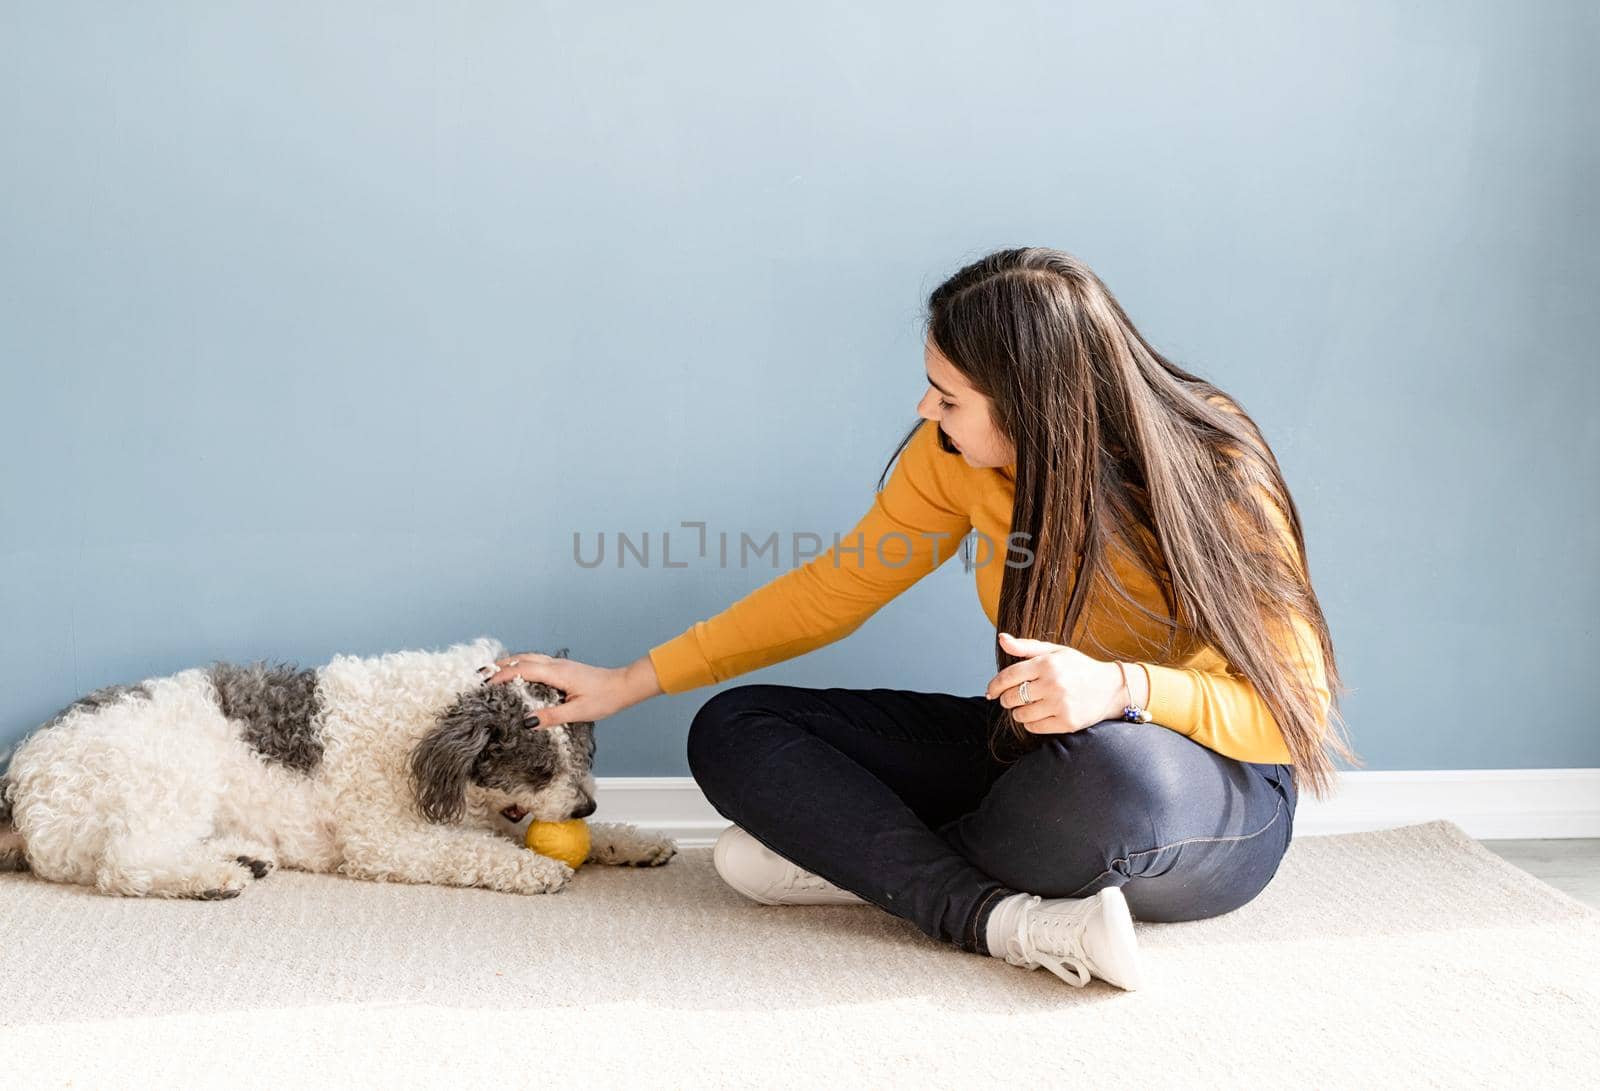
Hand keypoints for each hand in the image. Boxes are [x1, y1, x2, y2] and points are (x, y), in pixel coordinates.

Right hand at [478, 652, 660, 728]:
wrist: (623, 687)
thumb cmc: (604, 698)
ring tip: (494, 674)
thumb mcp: (577, 712)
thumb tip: (527, 722)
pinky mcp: (563, 668)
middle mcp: (556, 665)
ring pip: (529, 658)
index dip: (501, 676)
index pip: (522, 670)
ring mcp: (560, 664)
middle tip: (482, 676)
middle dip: (500, 666)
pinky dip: (522, 665)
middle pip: (521, 659)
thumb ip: (551, 716)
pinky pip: (536, 662)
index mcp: (556, 673)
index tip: (485, 685)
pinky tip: (519, 676)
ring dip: (510, 664)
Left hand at [984, 632, 1126, 734]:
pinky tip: (1038, 715)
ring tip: (1027, 706)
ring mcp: (1061, 704)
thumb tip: (1001, 639)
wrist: (1111, 688)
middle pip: (1012, 698)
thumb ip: (1026, 647)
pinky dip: (1031, 723)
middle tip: (1012, 698)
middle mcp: (1053, 684)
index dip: (994, 685)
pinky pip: (1034, 727)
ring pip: (1021, 715)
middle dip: (1007, 699)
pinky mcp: (1067, 722)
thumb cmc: (1079, 667)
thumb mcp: (1055, 651)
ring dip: (1018, 712)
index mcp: (1047, 663)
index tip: (991, 691)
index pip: (1008, 676)